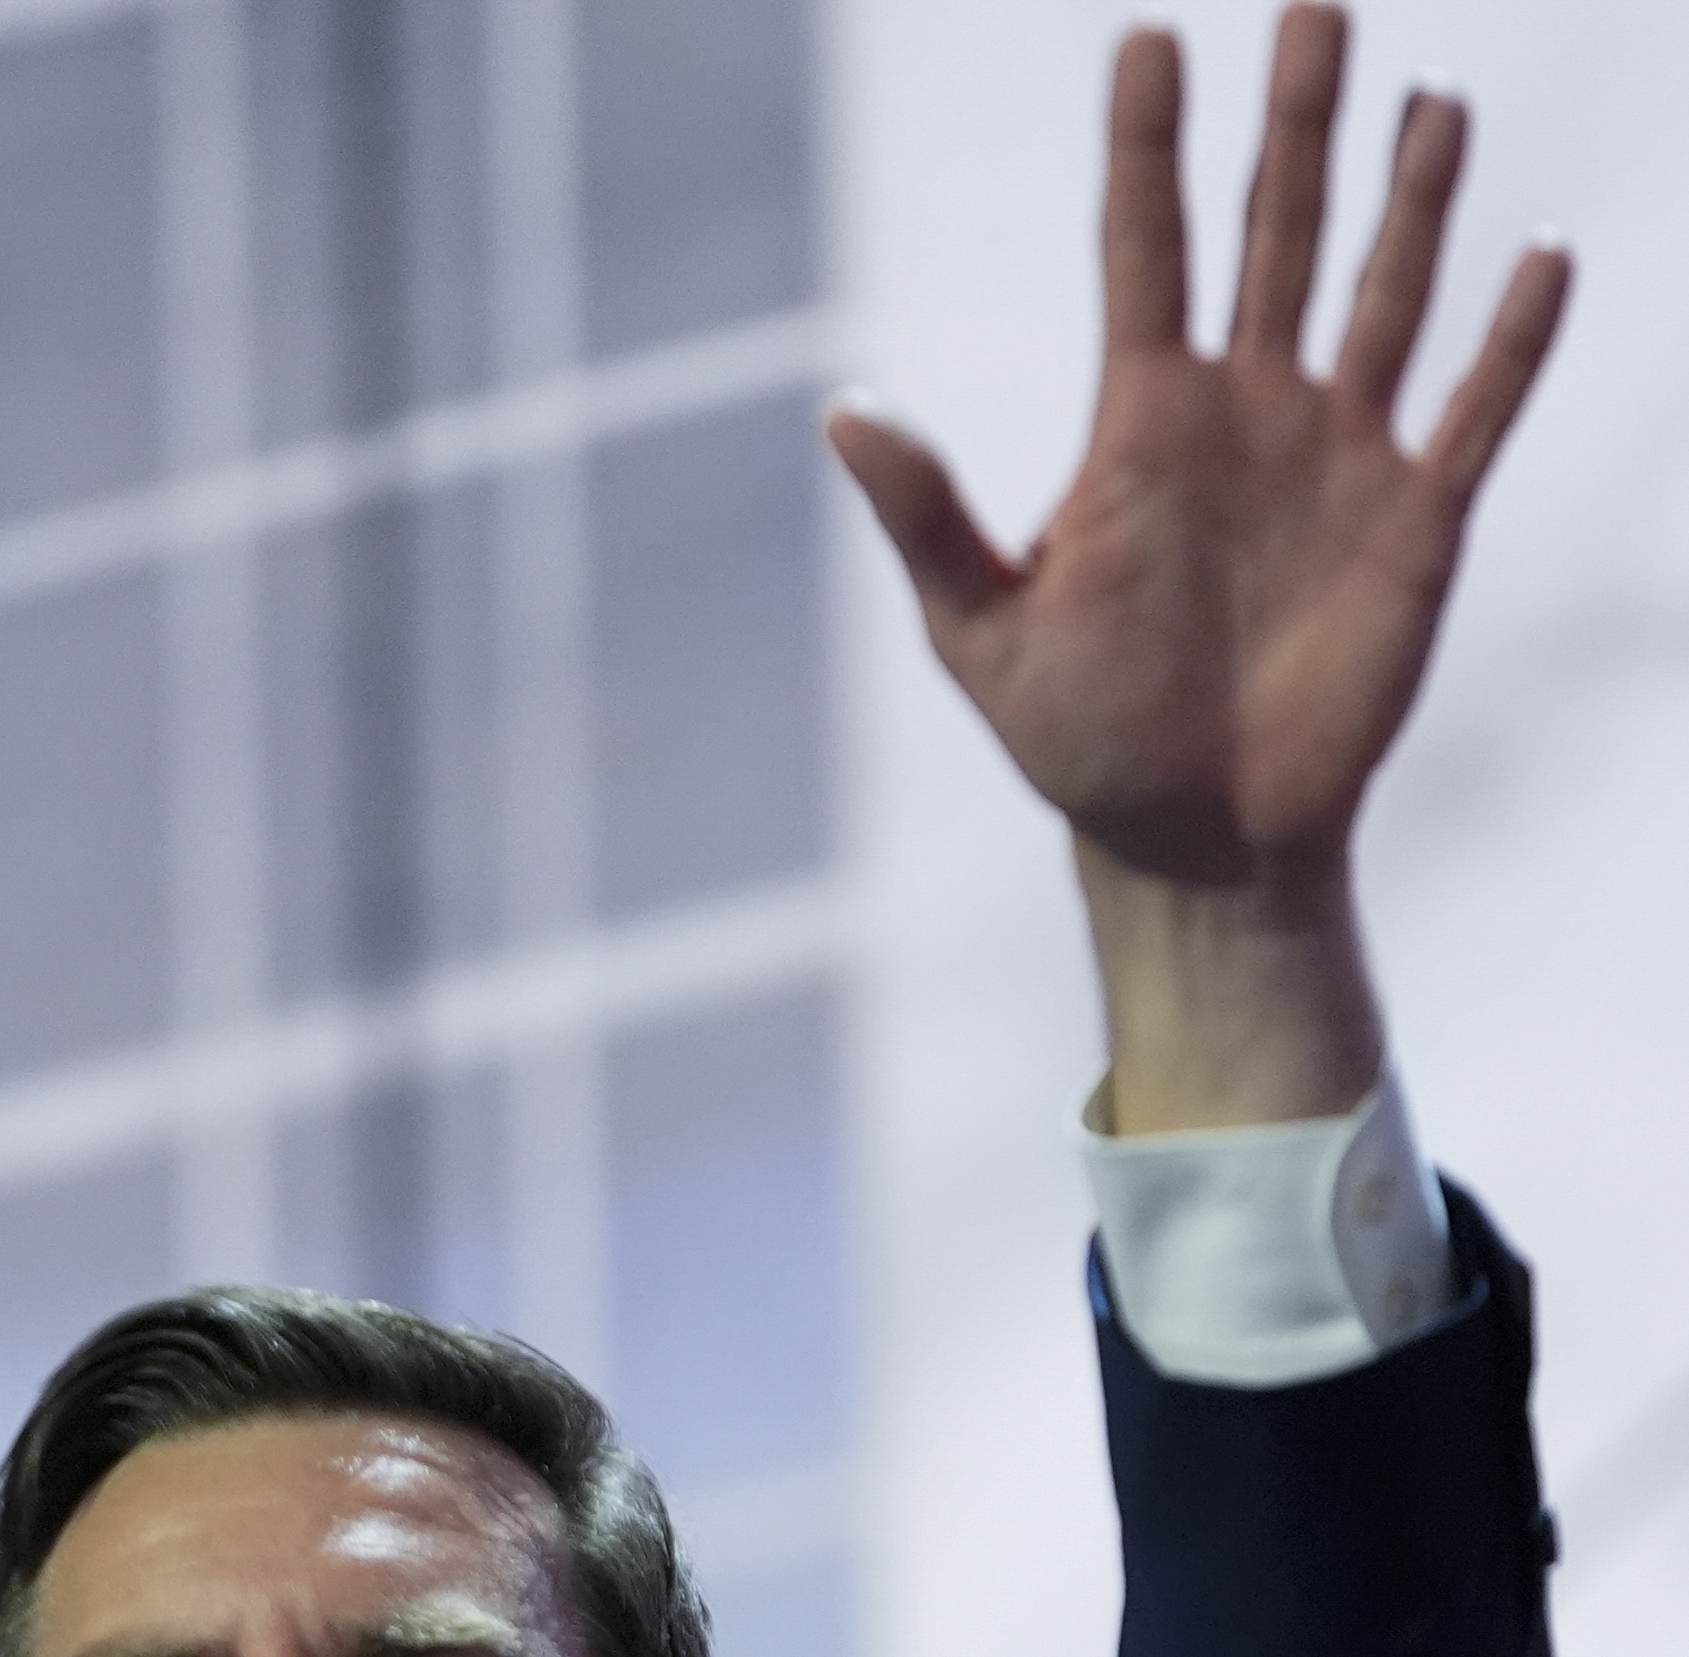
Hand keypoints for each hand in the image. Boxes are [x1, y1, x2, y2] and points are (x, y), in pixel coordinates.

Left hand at [829, 11, 1571, 1123]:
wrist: (1189, 842)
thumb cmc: (1077, 741)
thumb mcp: (981, 635)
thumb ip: (929, 519)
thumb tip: (845, 408)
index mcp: (1142, 422)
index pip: (1143, 251)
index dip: (1145, 149)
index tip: (1147, 41)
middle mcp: (1246, 411)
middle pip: (1275, 234)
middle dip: (1295, 125)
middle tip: (1313, 6)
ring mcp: (1337, 457)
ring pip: (1381, 294)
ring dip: (1409, 201)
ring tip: (1430, 99)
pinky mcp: (1415, 522)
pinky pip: (1473, 412)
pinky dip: (1510, 341)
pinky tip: (1542, 256)